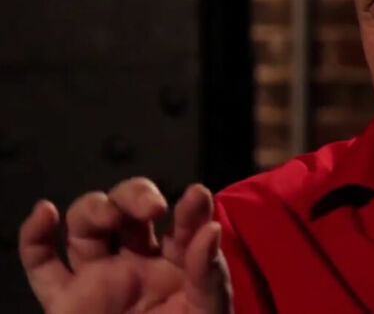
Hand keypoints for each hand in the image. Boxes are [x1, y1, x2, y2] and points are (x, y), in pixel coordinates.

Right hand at [19, 178, 232, 312]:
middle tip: (151, 208)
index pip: (184, 223)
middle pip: (129, 210)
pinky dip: (35, 236)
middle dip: (135, 195)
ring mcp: (99, 279)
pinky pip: (42, 263)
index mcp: (180, 264)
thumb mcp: (207, 312)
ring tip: (108, 216)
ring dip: (94, 208)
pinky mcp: (65, 301)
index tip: (196, 197)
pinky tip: (45, 213)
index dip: (190, 208)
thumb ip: (209, 273)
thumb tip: (212, 228)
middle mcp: (138, 263)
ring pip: (87, 226)